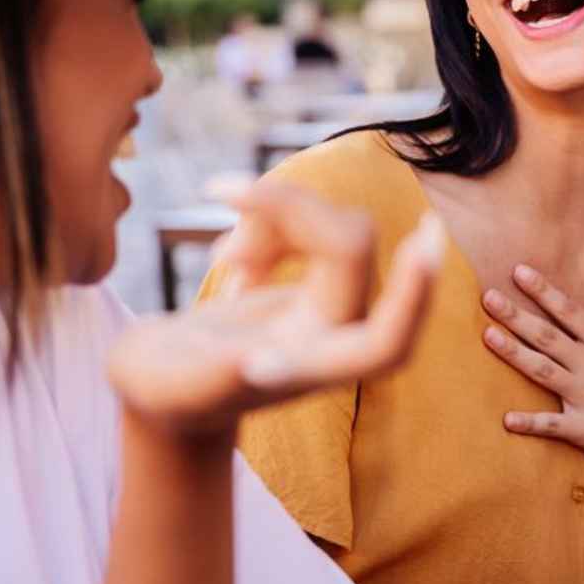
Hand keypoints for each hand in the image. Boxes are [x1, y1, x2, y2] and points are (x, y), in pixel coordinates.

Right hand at [106, 182, 442, 436]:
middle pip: (349, 251)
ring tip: (220, 255)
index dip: (412, 298)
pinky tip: (231, 253)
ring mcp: (327, 309)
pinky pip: (316, 226)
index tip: (422, 244)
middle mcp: (332, 337)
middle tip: (223, 190)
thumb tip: (259, 364)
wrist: (164, 387)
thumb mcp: (169, 385)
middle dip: (292, 208)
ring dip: (273, 216)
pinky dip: (270, 220)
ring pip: (335, 229)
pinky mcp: (314, 285)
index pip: (386, 342)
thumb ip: (216, 376)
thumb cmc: (161, 393)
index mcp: (309, 369)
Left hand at [482, 254, 583, 469]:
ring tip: (487, 335)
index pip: (572, 312)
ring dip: (514, 354)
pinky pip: (552, 426)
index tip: (519, 271)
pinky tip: (506, 419)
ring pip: (543, 372)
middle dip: (517, 316)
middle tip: (488, 297)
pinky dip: (530, 424)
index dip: (544, 291)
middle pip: (548, 337)